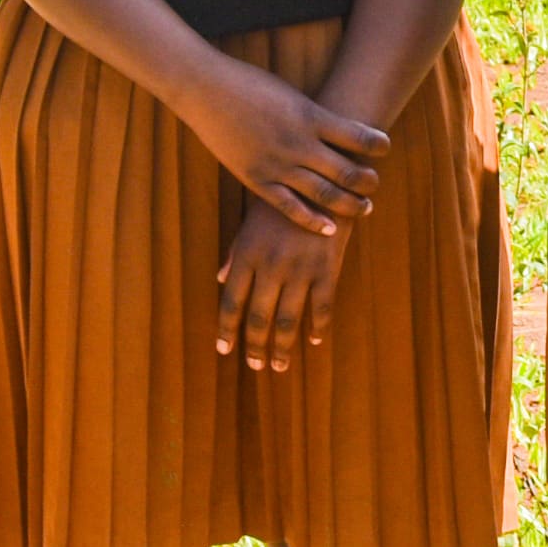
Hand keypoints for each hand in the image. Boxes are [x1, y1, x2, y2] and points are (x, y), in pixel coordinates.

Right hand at [185, 54, 385, 238]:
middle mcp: (299, 143)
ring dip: (349, 204)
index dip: (377, 145)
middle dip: (367, 182)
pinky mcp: (257, 180)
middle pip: (347, 171)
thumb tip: (343, 129)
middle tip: (375, 185)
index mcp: (311, 116)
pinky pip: (289, 207)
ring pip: (324, 194)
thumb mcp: (292, 95)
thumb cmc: (251, 86)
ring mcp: (278, 164)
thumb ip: (315, 116)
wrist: (208, 91)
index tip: (385, 148)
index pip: (358, 136)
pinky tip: (329, 229)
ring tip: (364, 208)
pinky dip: (312, 220)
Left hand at [216, 197, 344, 371]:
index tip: (224, 350)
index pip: (231, 302)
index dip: (227, 330)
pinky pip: (322, 307)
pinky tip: (315, 340)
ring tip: (279, 366)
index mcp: (247, 255)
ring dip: (282, 347)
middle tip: (256, 366)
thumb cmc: (282, 201)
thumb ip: (235, 253)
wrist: (323, 180)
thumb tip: (220, 279)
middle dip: (255, 346)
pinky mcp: (327, 268)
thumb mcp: (251, 222)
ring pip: (288, 320)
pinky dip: (318, 327)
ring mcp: (300, 269)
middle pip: (258, 317)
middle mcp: (271, 266)